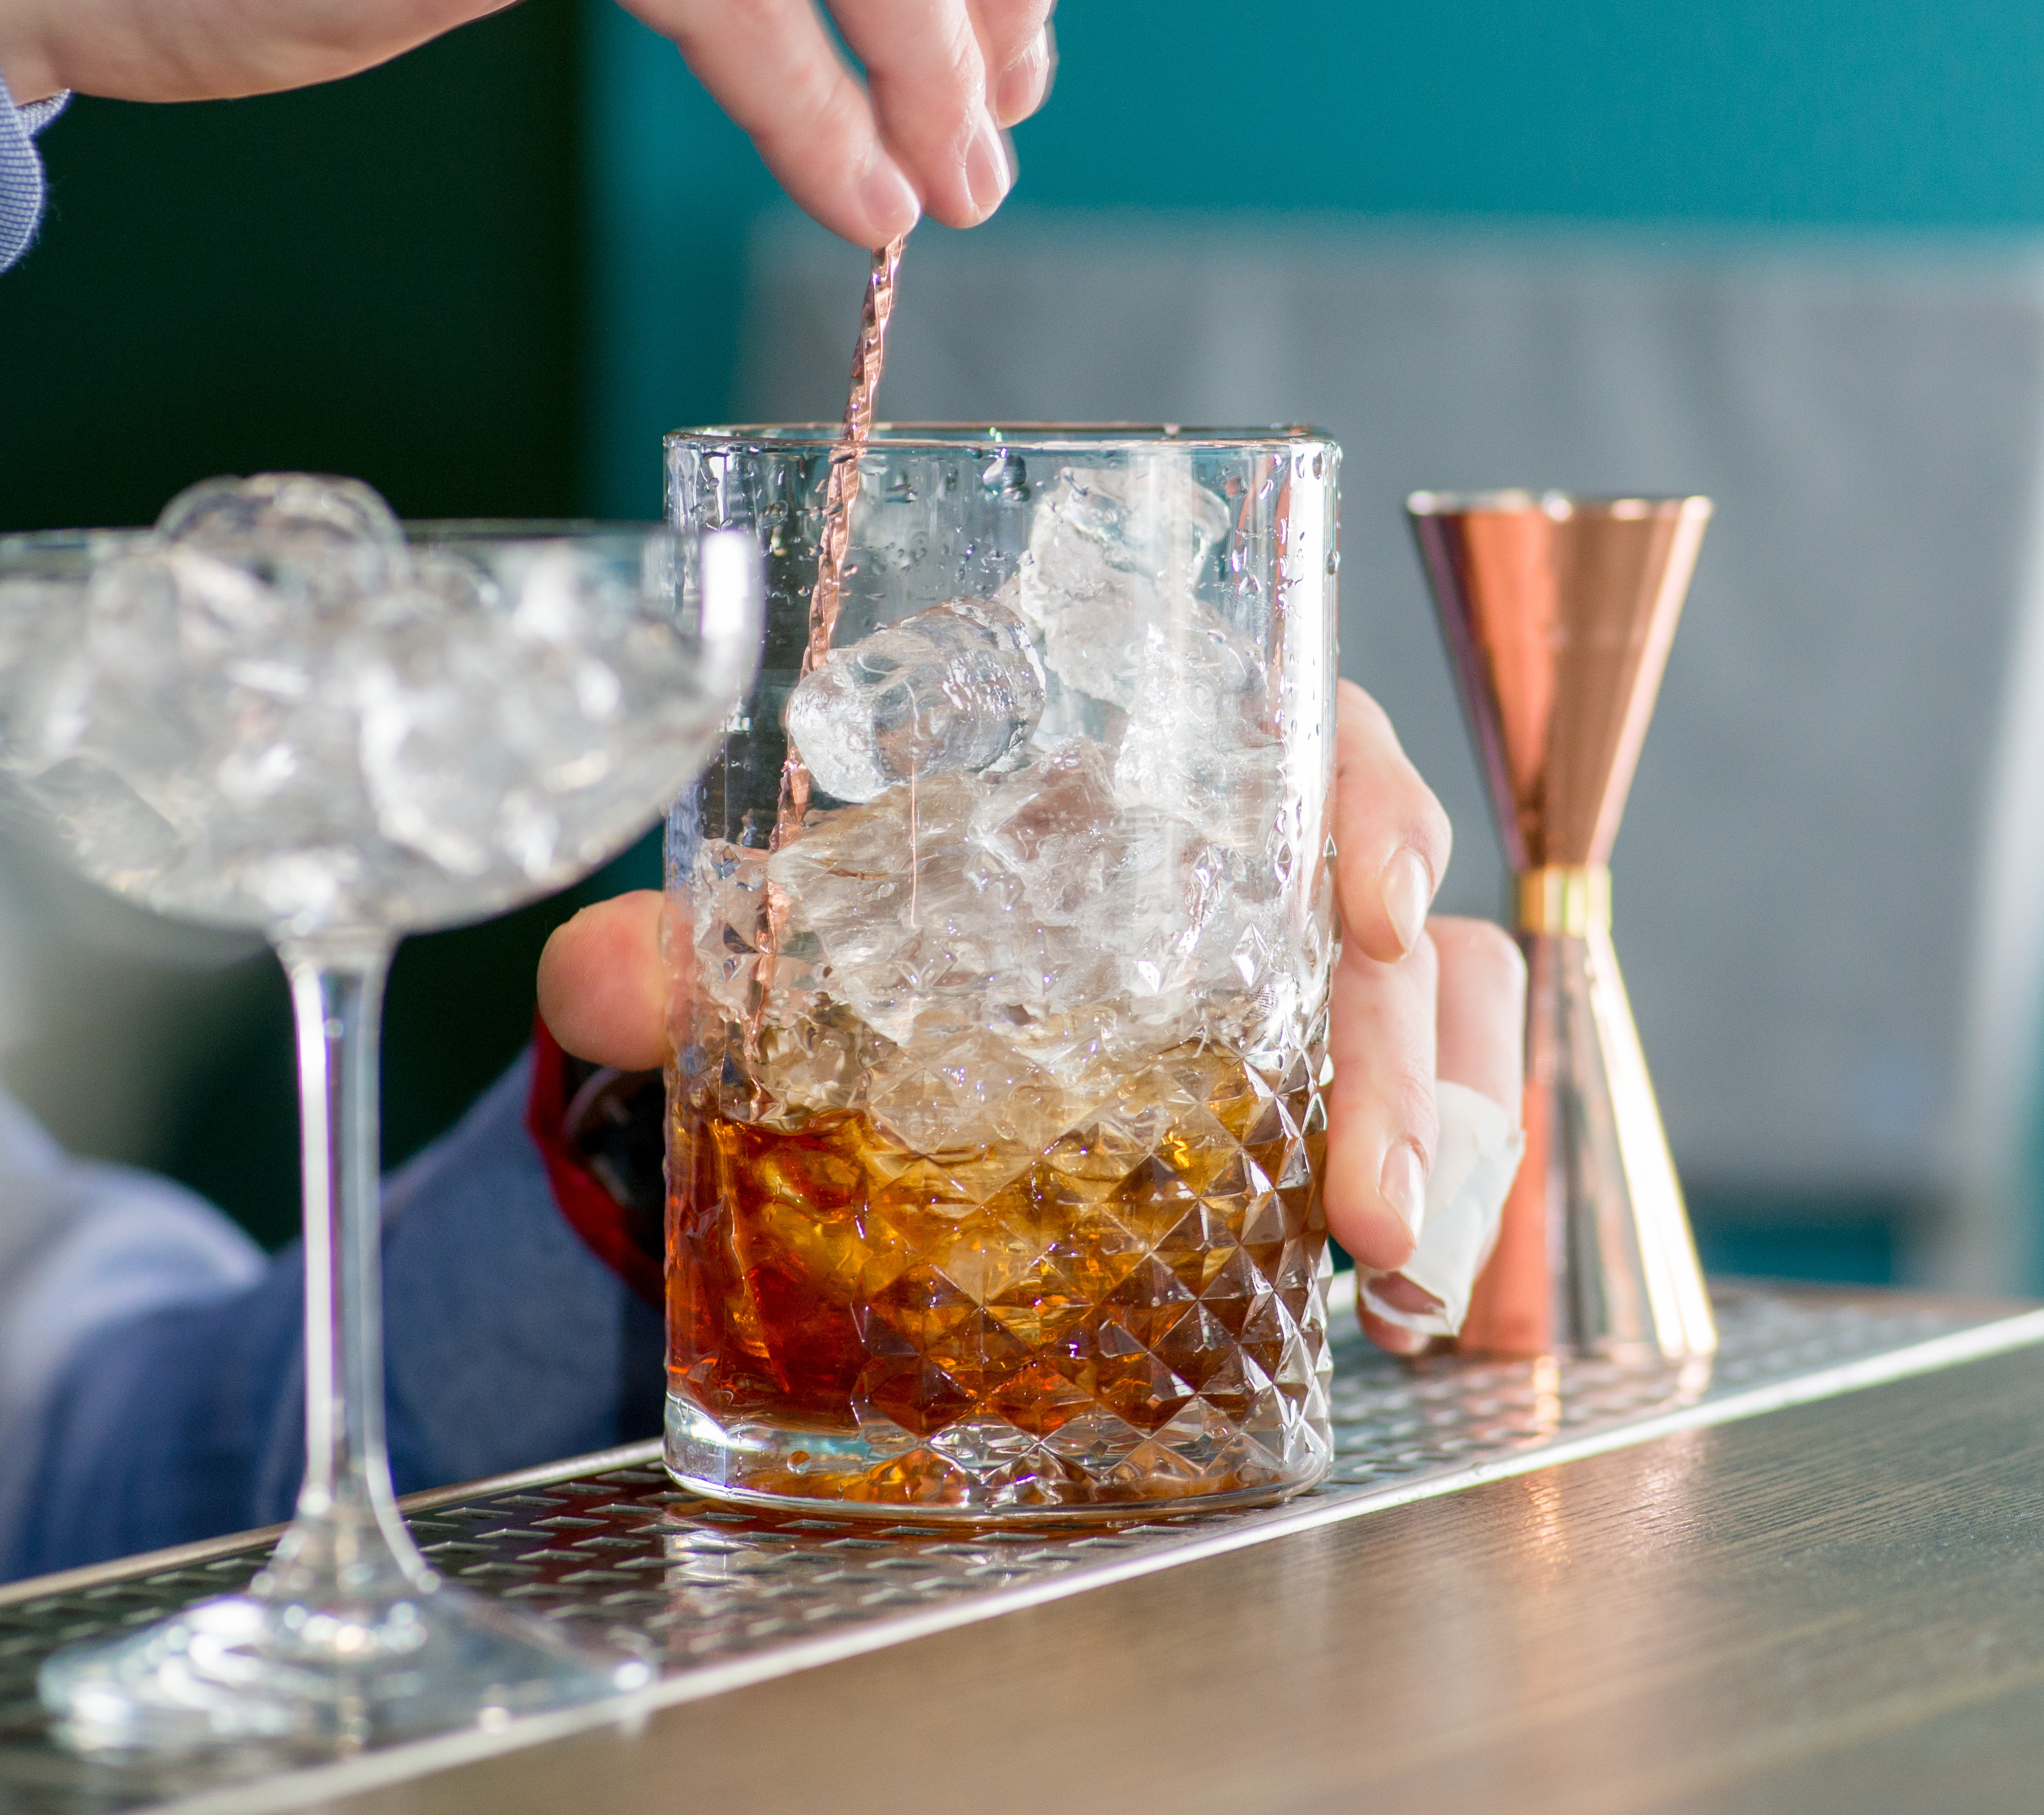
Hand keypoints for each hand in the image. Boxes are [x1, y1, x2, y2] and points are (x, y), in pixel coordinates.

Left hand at [535, 680, 1526, 1336]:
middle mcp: (1264, 870)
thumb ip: (685, 956)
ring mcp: (1315, 992)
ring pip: (1451, 1023)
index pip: (1315, 739)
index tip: (1371, 901)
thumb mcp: (783, 940)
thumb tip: (592, 983)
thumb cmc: (875, 932)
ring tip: (1393, 1274)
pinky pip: (1438, 1127)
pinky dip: (1441, 1207)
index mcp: (1164, 774)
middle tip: (1367, 1196)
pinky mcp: (1325, 1103)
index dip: (1371, 806)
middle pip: (1400, 919)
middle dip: (1405, 1059)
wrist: (889, 1039)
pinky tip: (1399, 1304)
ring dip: (1447, 1144)